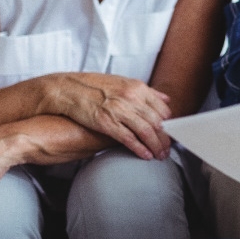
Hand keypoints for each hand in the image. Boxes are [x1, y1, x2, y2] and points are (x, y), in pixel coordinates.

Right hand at [41, 72, 171, 159]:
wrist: (68, 88)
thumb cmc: (94, 86)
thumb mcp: (123, 82)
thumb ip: (146, 92)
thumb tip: (166, 99)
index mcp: (137, 87)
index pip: (162, 109)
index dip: (169, 124)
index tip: (171, 134)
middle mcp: (131, 98)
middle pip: (157, 122)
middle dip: (165, 139)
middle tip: (168, 149)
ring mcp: (119, 110)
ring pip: (146, 131)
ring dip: (156, 146)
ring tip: (160, 155)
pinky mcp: (106, 122)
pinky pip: (128, 138)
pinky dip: (139, 148)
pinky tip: (145, 155)